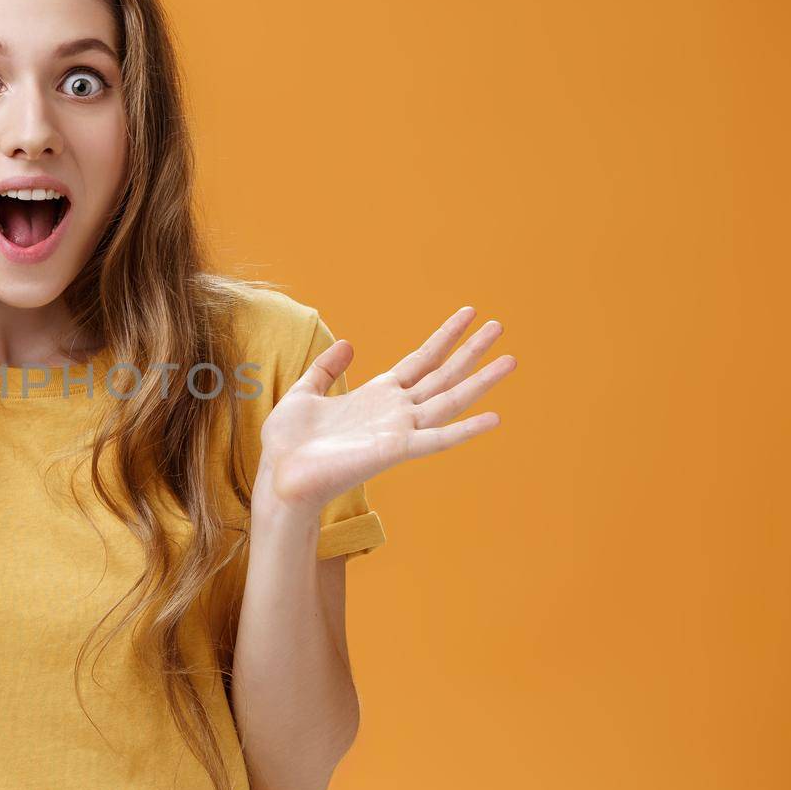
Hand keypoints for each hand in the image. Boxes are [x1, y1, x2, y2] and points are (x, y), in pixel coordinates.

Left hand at [255, 306, 515, 512]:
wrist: (280, 475)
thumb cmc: (289, 443)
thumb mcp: (305, 392)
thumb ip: (326, 368)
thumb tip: (348, 343)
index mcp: (377, 395)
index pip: (421, 360)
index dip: (445, 337)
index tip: (469, 314)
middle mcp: (395, 411)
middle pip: (443, 374)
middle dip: (471, 350)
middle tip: (500, 325)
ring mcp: (399, 430)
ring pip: (449, 399)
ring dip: (480, 381)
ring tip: (510, 359)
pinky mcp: (395, 450)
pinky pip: (438, 439)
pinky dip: (466, 430)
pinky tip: (494, 418)